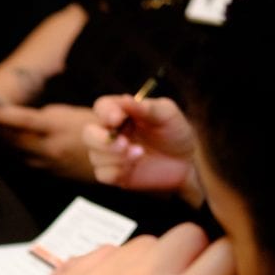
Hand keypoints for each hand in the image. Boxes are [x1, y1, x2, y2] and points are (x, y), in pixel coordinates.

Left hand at [0, 102, 98, 180]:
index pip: (25, 121)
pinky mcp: (51, 174)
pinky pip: (28, 163)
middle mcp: (50, 148)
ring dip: (5, 145)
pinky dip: (18, 154)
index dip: (5, 116)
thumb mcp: (73, 114)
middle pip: (13, 141)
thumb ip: (48, 117)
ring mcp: (49, 164)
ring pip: (17, 155)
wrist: (117, 156)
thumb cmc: (97, 128)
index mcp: (58, 129)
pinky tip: (12, 147)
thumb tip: (24, 121)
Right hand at [84, 95, 200, 204]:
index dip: (106, 113)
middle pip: (88, 134)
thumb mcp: (167, 114)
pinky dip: (117, 170)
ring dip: (116, 157)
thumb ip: (147, 108)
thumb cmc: (175, 132)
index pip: (102, 107)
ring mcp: (110, 154)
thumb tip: (125, 100)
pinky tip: (134, 165)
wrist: (186, 161)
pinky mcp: (114, 173)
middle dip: (102, 140)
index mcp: (121, 112)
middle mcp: (111, 132)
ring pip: (95, 156)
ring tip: (140, 153)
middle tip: (124, 143)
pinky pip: (103, 175)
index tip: (118, 118)